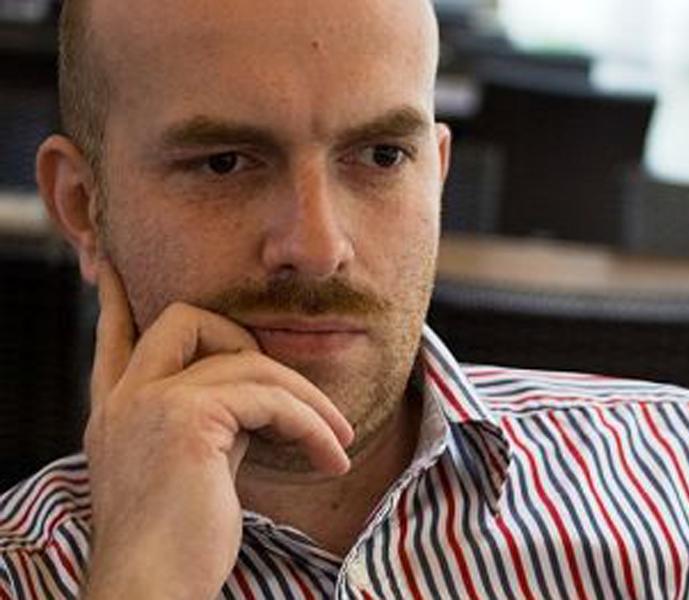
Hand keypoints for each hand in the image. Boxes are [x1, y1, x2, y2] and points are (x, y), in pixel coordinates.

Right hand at [82, 262, 352, 599]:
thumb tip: (254, 402)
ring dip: (305, 399)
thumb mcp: (188, 471)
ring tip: (337, 441)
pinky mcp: (186, 419)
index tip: (113, 267)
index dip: (121, 299)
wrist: (151, 595)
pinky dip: (311, 423)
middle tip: (288, 395)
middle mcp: (124, 398)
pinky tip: (332, 457)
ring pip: (247, 361)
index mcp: (118, 410)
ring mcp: (149, 402)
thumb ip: (208, 425)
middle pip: (183, 319)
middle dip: (243, 337)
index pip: (117, 336)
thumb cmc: (176, 549)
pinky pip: (269, 397)